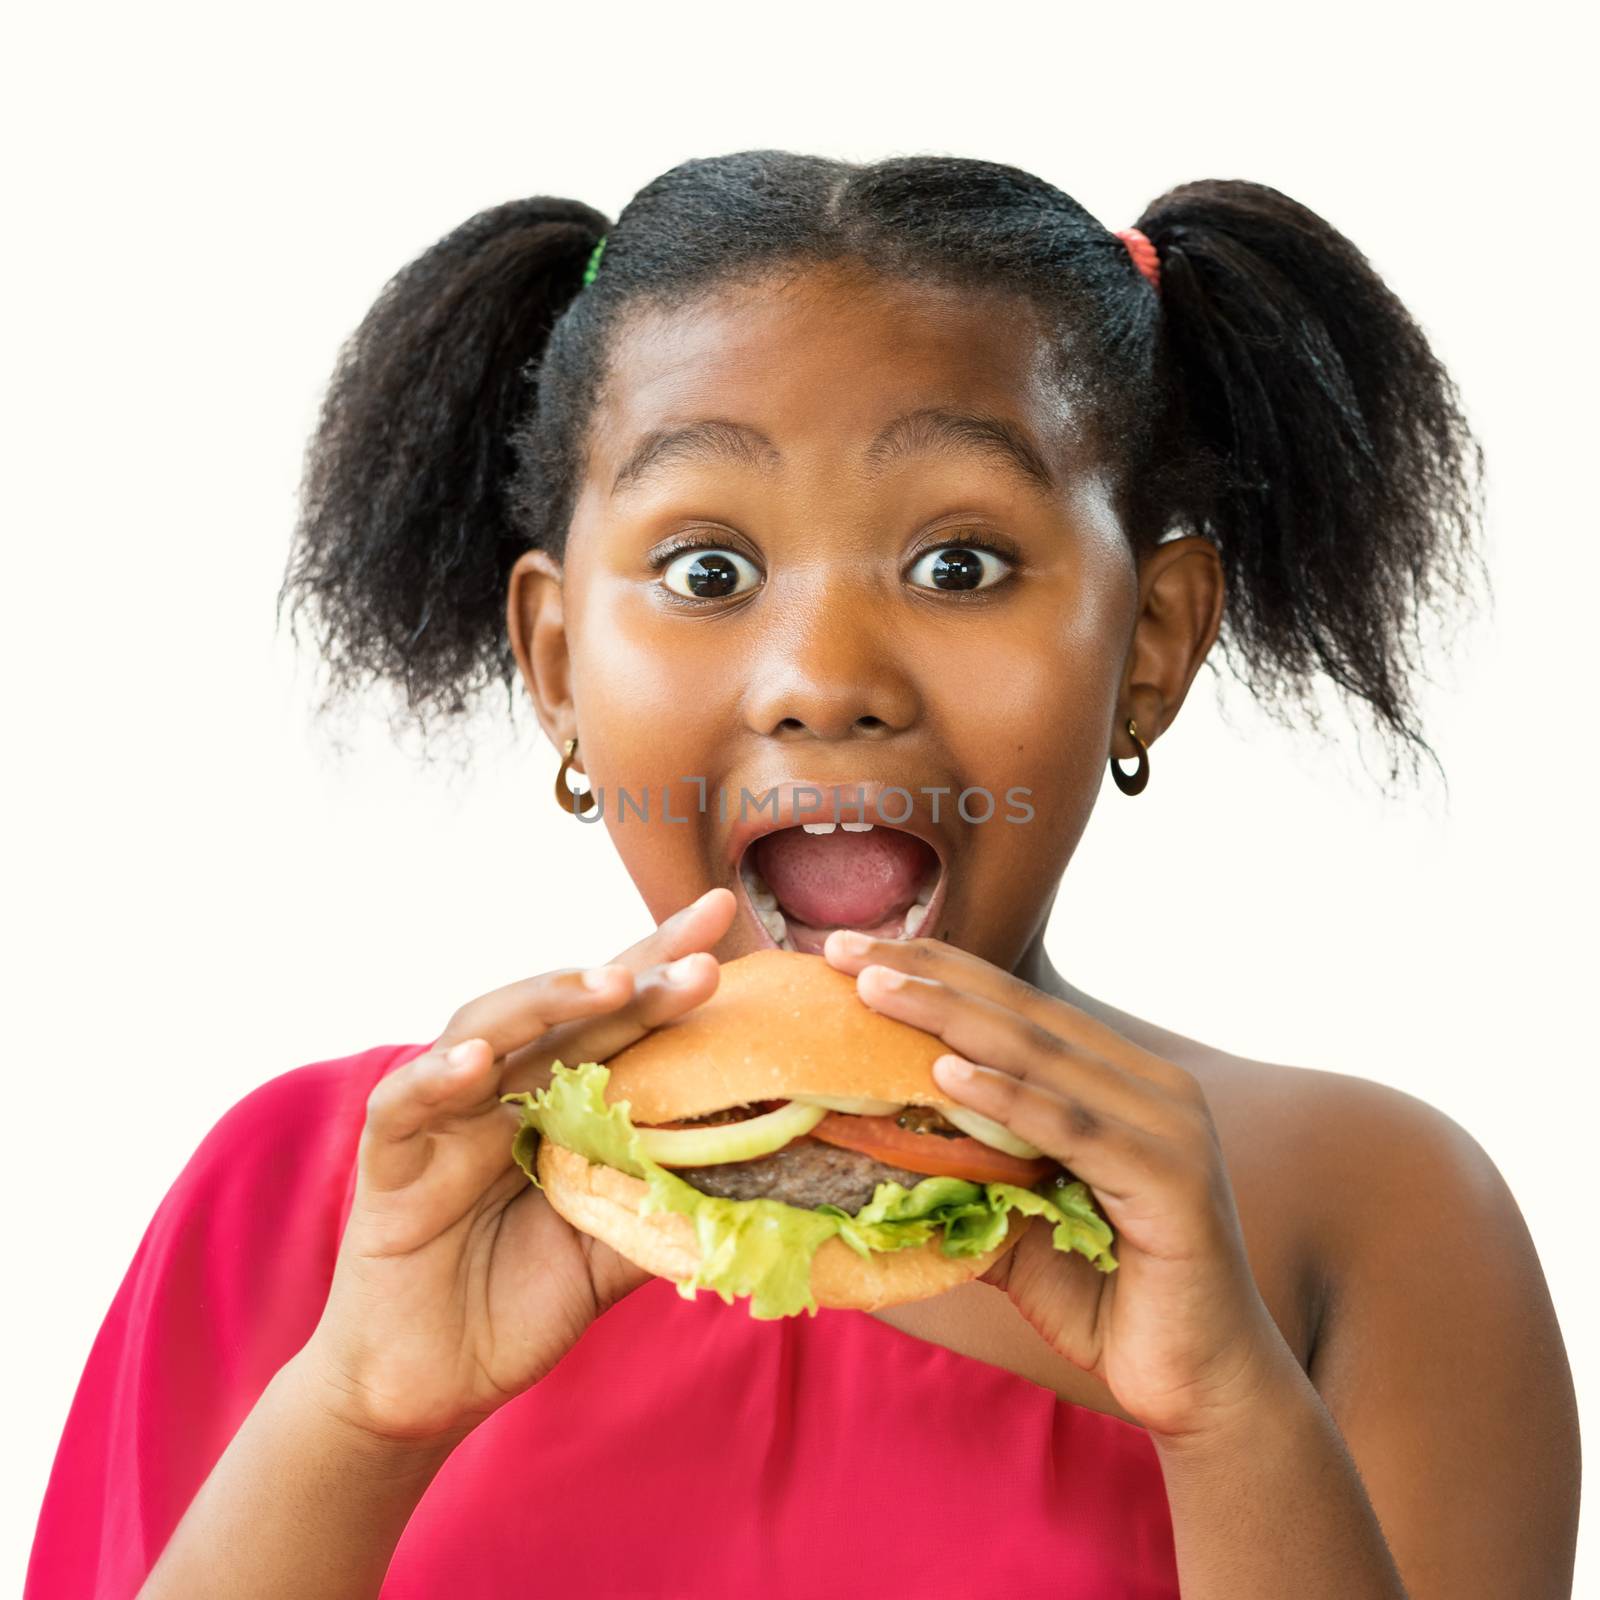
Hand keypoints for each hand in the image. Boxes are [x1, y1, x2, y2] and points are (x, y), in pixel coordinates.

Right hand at [296, 887, 737, 1449]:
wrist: (429, 1386)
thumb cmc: (519, 1303)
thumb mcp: (612, 1252)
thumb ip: (665, 1203)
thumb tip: (766, 1175)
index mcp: (562, 1098)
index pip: (619, 1018)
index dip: (664, 963)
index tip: (724, 914)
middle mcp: (506, 1088)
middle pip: (569, 1012)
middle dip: (635, 973)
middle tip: (702, 954)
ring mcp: (445, 1117)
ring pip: (488, 1031)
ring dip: (547, 1003)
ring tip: (610, 983)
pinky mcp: (389, 1161)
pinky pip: (406, 1106)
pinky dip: (435, 1079)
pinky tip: (477, 1061)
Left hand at [824, 930, 1290, 1442]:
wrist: (1205, 1387)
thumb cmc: (1110, 1302)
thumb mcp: (1019, 1226)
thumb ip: (964, 1178)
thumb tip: (865, 1154)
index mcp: (1121, 1081)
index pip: (1016, 1005)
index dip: (937, 969)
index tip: (852, 947)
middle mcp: (1151, 1086)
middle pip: (1021, 1012)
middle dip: (927, 975)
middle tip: (843, 948)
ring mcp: (1168, 1127)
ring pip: (1041, 1056)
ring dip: (948, 1017)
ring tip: (874, 990)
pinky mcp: (1171, 1180)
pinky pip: (1072, 1127)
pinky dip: (1005, 1096)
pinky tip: (944, 1072)